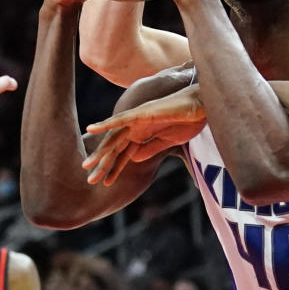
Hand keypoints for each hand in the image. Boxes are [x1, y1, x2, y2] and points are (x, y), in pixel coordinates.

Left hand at [83, 85, 206, 184]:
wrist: (201, 106)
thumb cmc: (189, 121)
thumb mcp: (168, 141)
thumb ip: (151, 148)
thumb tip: (134, 159)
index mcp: (143, 133)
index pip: (125, 152)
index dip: (115, 168)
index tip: (106, 183)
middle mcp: (137, 125)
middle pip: (116, 147)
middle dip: (103, 163)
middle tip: (90, 179)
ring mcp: (138, 119)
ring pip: (115, 137)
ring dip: (101, 151)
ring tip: (87, 165)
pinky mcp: (142, 113)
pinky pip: (120, 119)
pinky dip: (106, 124)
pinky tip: (91, 129)